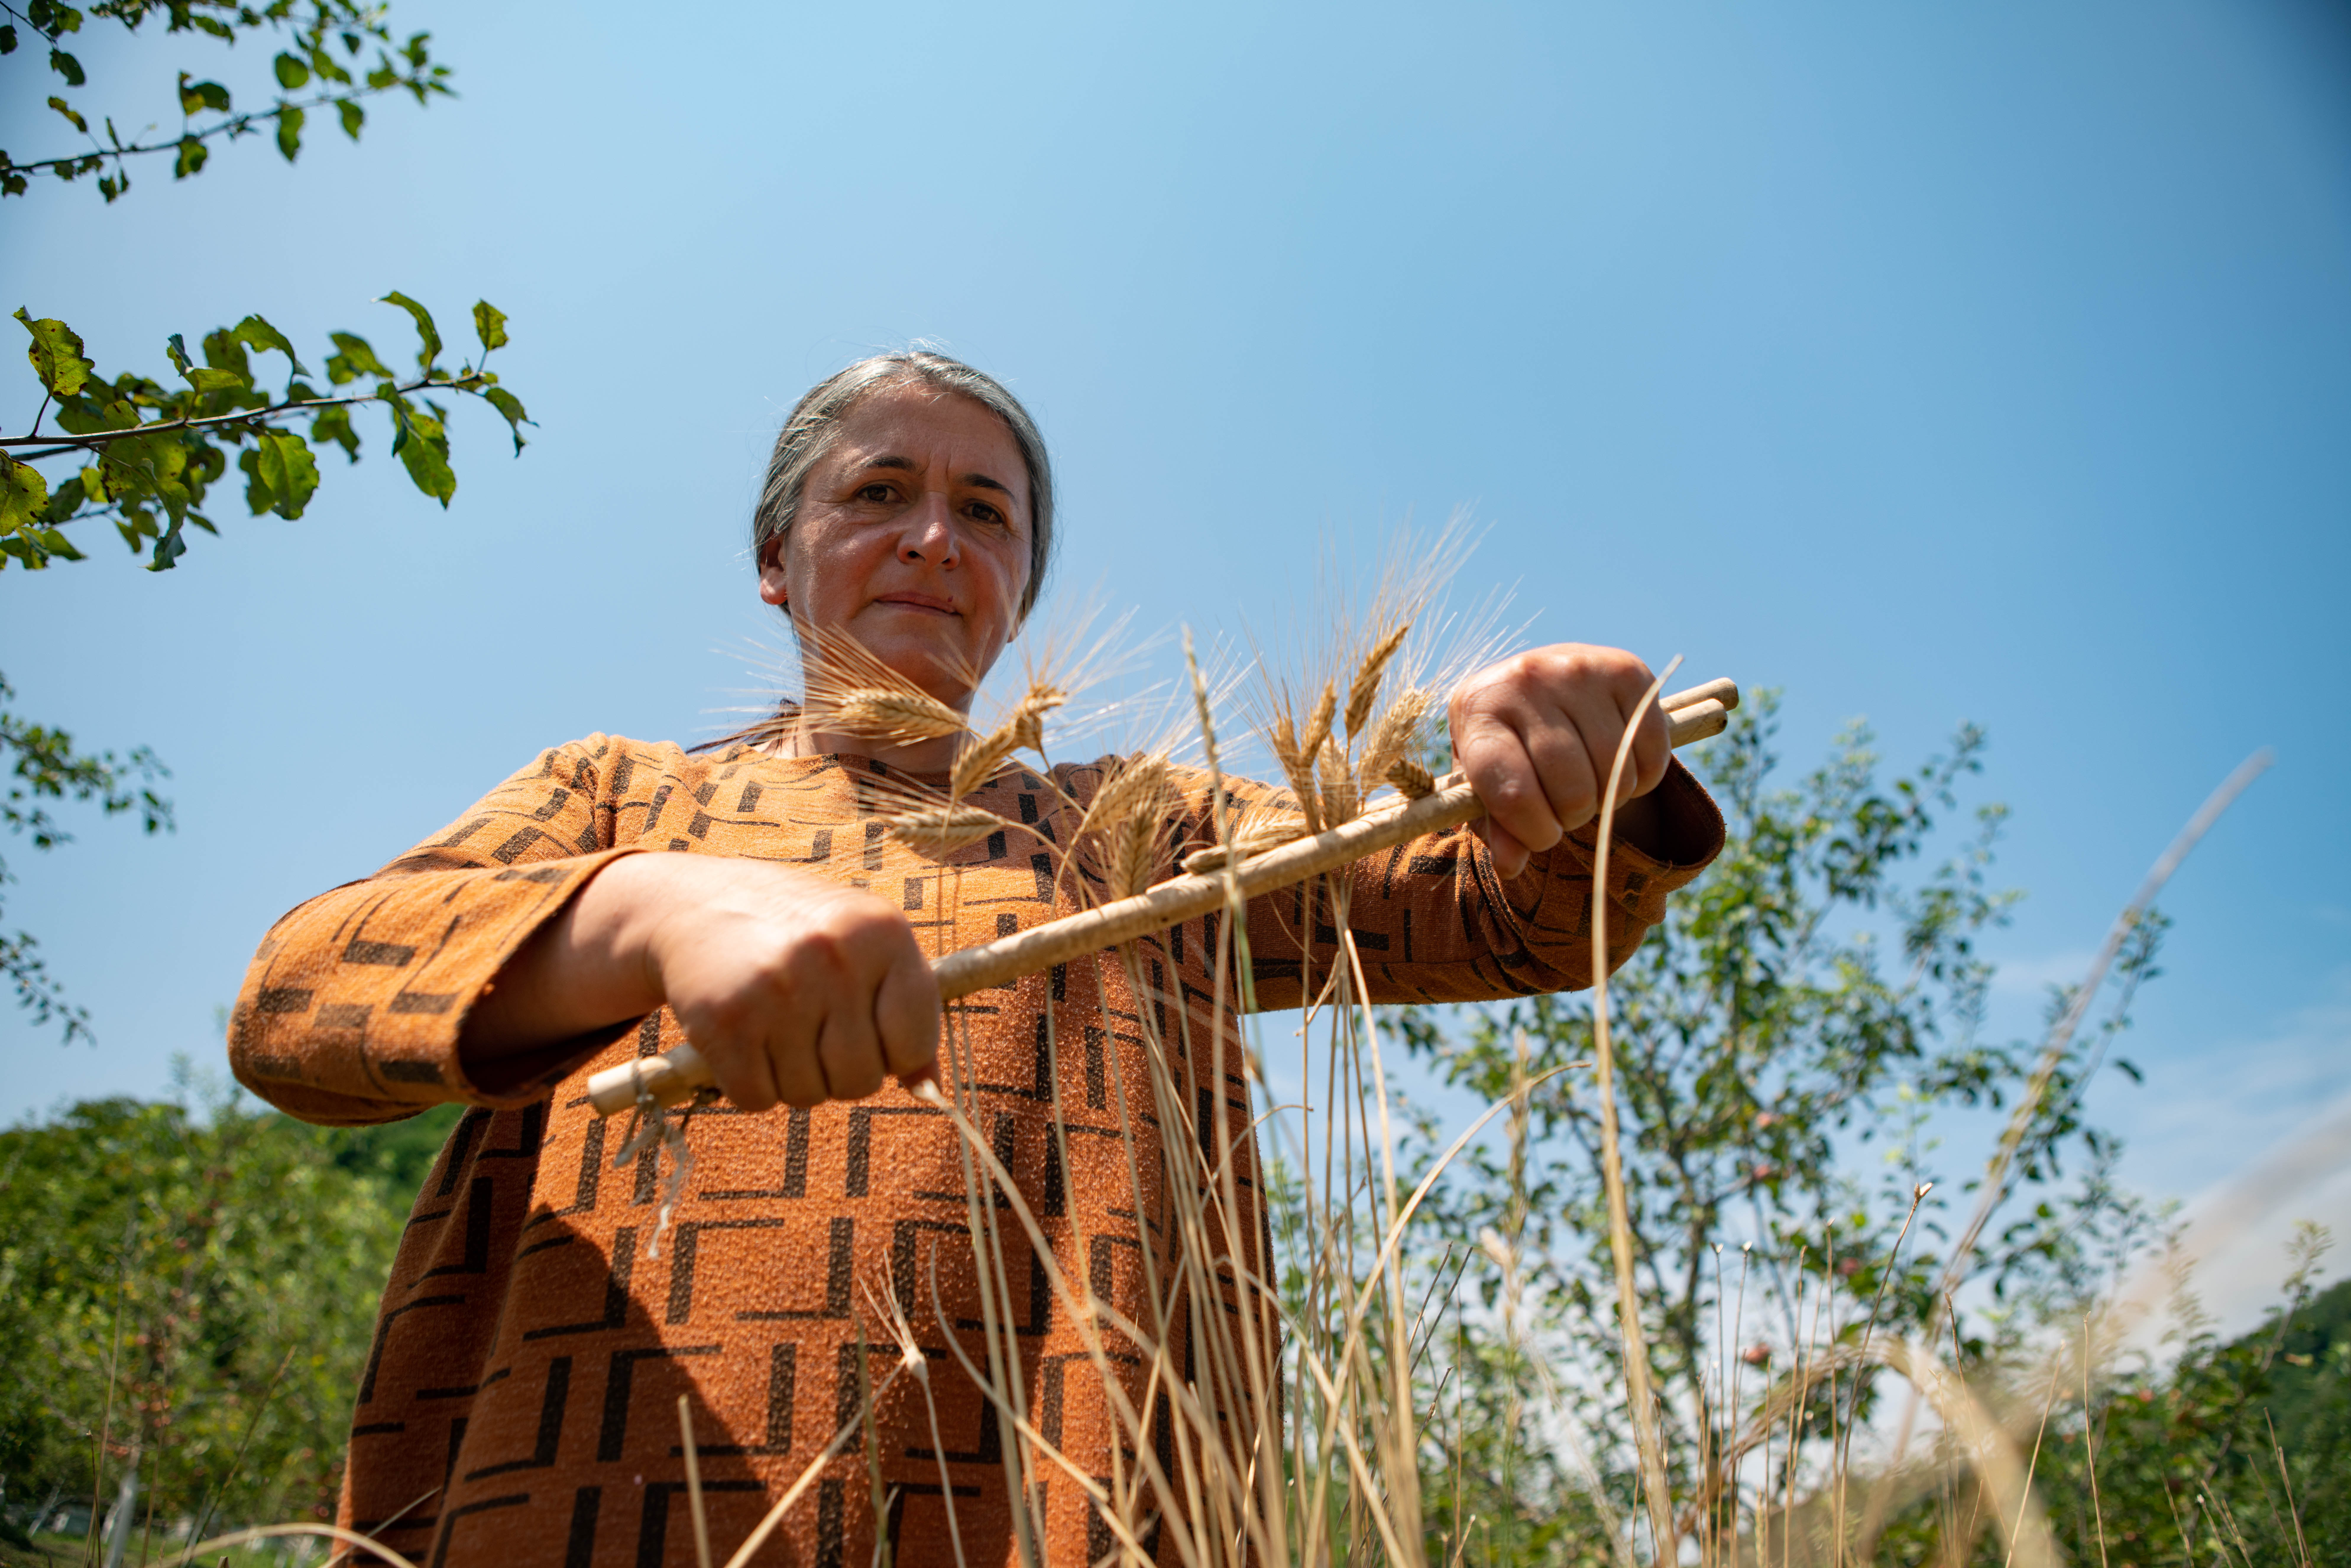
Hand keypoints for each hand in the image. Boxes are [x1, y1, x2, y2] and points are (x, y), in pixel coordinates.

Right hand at [461, 855, 938, 1109]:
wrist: (696, 905)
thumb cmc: (799, 934)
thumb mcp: (865, 947)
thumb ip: (907, 1011)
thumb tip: (930, 1091)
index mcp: (882, 932)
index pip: (914, 1042)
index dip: (892, 1052)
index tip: (867, 1029)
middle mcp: (833, 956)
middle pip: (861, 1080)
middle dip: (838, 1071)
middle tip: (812, 1029)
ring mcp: (776, 988)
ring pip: (808, 1096)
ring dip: (792, 1077)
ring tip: (777, 1024)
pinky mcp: (723, 1021)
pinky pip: (756, 1099)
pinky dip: (749, 1083)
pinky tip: (744, 1038)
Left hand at [1447, 643, 1669, 877]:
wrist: (1535, 682)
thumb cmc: (1505, 745)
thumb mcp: (1485, 784)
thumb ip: (1496, 828)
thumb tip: (1512, 866)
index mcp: (1479, 709)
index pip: (1514, 793)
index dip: (1535, 832)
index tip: (1541, 835)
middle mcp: (1527, 678)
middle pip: (1573, 789)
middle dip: (1574, 816)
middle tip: (1567, 805)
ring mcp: (1580, 669)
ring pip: (1616, 773)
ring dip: (1609, 798)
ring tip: (1590, 782)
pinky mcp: (1628, 671)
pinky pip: (1652, 752)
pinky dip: (1643, 778)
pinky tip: (1620, 764)